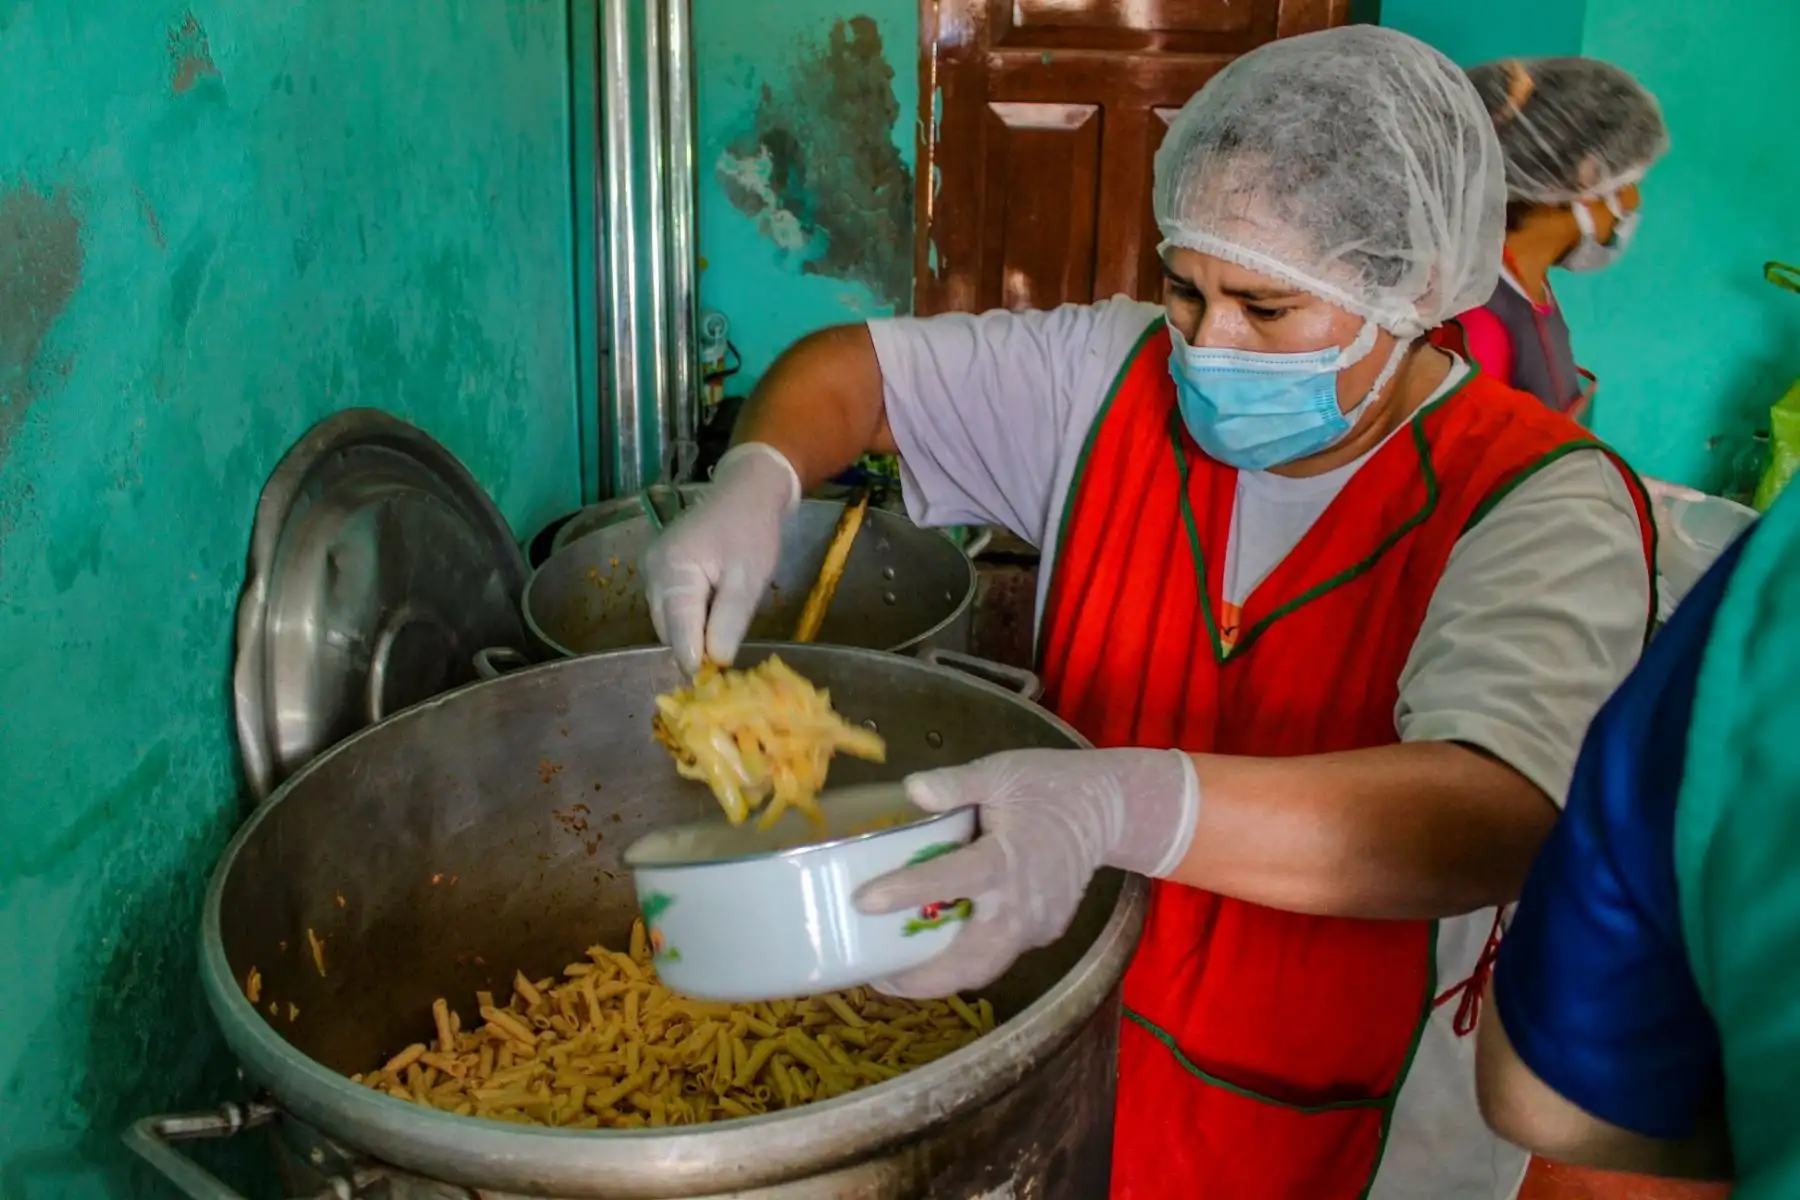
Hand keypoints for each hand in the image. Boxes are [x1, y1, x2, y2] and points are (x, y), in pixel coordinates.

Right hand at [646, 444, 801, 672]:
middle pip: (668, 628)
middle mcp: (652, 572)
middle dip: (693, 646)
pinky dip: (690, 617)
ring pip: (668, 620)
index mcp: (672, 570)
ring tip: (723, 634)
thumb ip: (730, 620)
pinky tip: (714, 614)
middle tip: (724, 663)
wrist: (745, 492)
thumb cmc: (752, 531)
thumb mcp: (749, 578)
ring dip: (692, 632)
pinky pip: (671, 606)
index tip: (711, 681)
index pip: (678, 629)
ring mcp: (651, 570)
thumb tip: (716, 660)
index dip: (694, 658)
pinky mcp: (659, 571)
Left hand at [855, 748, 1198, 997]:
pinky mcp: (1044, 932)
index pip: (950, 879)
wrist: (1107, 809)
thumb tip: (913, 789)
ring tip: (896, 970)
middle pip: (967, 962)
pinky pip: (1000, 956)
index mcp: (1006, 859)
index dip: (905, 892)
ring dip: (940, 976)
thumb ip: (956, 783)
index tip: (863, 901)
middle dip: (918, 977)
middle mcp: (1022, 905)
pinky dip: (966, 959)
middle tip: (873, 972)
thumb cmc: (1049, 785)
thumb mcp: (1001, 771)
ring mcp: (1037, 925)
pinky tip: (938, 946)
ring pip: (983, 969)